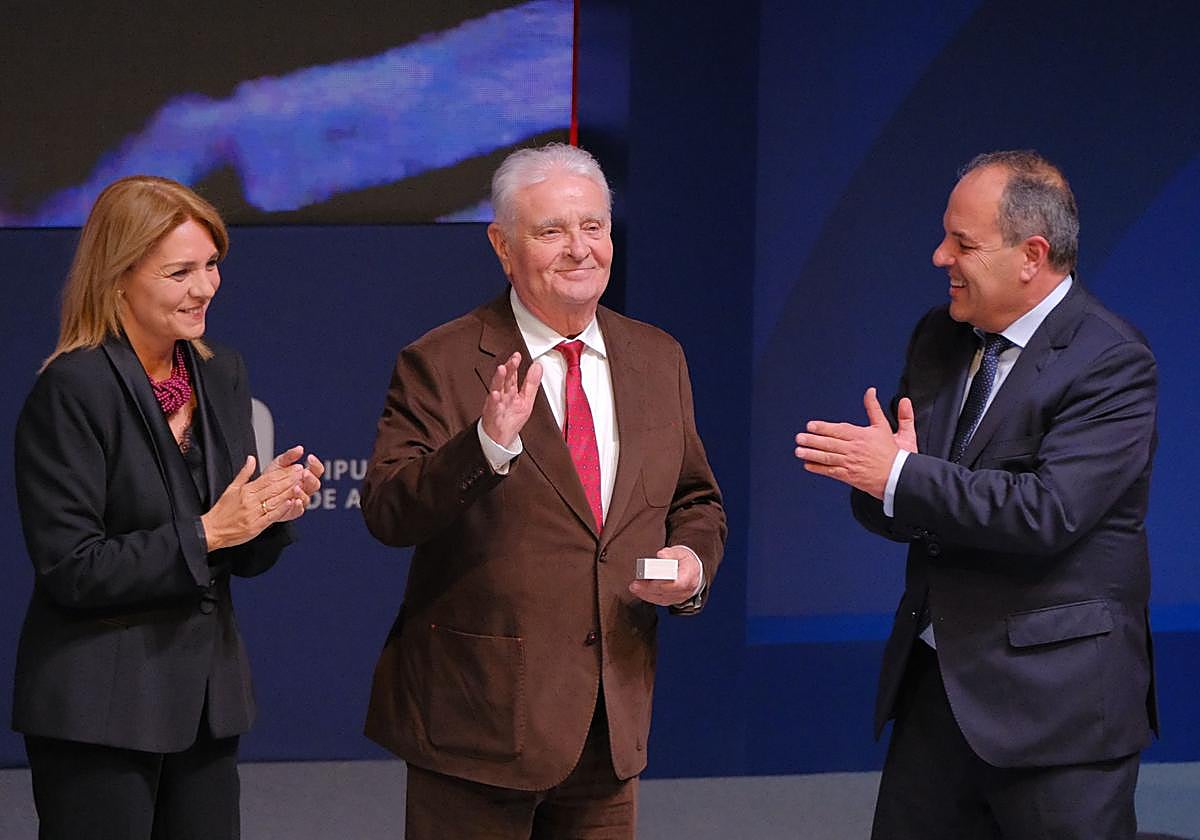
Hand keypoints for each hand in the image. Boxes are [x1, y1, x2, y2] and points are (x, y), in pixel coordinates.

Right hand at [200, 455, 305, 550]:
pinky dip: (282, 509)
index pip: (268, 479)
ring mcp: (253, 513)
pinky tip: (291, 502)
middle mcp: (250, 500)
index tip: (295, 467)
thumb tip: (251, 458)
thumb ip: (244, 474)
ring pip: (275, 500)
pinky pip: (271, 516)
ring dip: (289, 491)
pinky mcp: (256, 526)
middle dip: (290, 479)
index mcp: (245, 490)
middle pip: (274, 488)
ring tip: (301, 484)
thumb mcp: (231, 489)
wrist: (211, 530)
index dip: (283, 472)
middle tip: (302, 472)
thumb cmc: (222, 511)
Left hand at [263, 446, 324, 521]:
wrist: (257, 494)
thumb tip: (300, 448)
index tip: (309, 457)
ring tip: (296, 487)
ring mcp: (300, 501)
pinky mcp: (292, 512)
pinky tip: (292, 501)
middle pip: (315, 485)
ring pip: (307, 498)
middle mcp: (305, 489)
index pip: (317, 470)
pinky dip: (296, 506)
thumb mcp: (278, 464)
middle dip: (310, 479)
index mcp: (305, 476)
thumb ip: (289, 456)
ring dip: (302, 493)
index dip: (316, 464)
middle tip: (304, 473)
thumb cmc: (270, 478)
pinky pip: (298, 511)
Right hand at [481, 352, 542, 447]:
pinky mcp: (493, 416)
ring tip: (502, 369)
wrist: (498, 439)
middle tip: (512, 359)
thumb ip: (531, 384)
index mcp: (510, 391)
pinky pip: (493, 408)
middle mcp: (503, 396)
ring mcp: (496, 405)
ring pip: (496, 389)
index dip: (515, 364)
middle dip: (508, 368)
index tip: (518, 355)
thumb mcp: (526, 401)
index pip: (512, 375)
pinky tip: (496, 394)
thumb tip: (538, 366)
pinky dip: (494, 401)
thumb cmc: (510, 420)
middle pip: (505, 379)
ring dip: (498, 379)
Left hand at [629, 546, 702, 606]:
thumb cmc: (686, 561)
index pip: (677, 584)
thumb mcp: (681, 552)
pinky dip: (648, 596)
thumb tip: (661, 555)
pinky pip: (660, 601)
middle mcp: (686, 590)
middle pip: (666, 592)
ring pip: (661, 598)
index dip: (662, 582)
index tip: (650, 578)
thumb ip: (671, 553)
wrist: (693, 570)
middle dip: (649, 588)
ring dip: (646, 593)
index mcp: (690, 576)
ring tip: (634, 587)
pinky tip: (639, 591)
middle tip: (635, 583)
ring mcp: (679, 597)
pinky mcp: (672, 600)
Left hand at [793, 388, 917, 498]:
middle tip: (799, 438)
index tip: (811, 425)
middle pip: (830, 443)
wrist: (900, 477)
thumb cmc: (897, 454)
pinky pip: (831, 472)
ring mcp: (851, 463)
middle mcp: (855, 449)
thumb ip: (877, 409)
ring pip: (828, 457)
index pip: (839, 430)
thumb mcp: (888, 427)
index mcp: (863, 436)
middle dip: (812, 440)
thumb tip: (871, 391)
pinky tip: (808, 465)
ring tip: (798, 451)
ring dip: (811, 454)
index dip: (823, 428)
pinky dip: (819, 469)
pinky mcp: (850, 476)